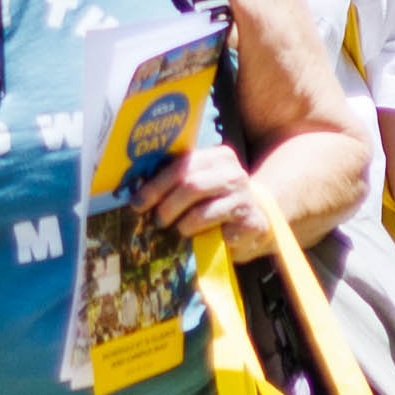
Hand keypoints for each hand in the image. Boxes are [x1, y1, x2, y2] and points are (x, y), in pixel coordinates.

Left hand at [135, 133, 278, 251]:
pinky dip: (198, 232)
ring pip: (199, 207)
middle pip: (189, 183)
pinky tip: (194, 237)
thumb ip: (177, 181)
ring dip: (180, 222)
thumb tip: (135, 192)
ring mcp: (243, 195)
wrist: (258, 220)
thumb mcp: (201, 184)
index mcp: (217, 156)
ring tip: (173, 229)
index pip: (181, 165)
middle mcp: (233, 172)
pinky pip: (214, 226)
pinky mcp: (250, 220)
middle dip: (165, 203)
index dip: (155, 184)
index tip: (137, 202)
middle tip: (155, 219)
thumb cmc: (218, 201)